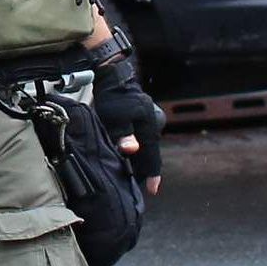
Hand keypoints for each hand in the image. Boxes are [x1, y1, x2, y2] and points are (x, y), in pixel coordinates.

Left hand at [91, 40, 164, 193]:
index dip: (152, 175)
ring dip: (139, 160)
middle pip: (149, 153)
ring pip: (145, 146)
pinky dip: (136, 149)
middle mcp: (152, 125)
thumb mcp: (115, 117)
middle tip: (138, 186)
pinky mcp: (140, 117)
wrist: (113, 75)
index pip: (152, 156)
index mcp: (149, 127)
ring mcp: (148, 120)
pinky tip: (128, 156)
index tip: (153, 190)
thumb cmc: (114, 96)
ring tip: (132, 174)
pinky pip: (141, 138)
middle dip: (144, 169)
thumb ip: (123, 135)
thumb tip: (131, 150)